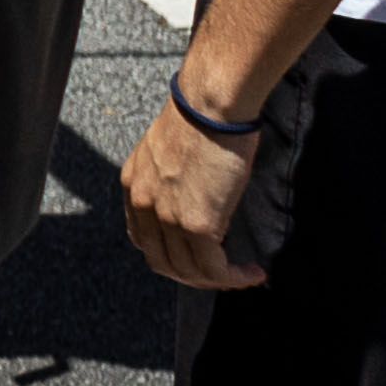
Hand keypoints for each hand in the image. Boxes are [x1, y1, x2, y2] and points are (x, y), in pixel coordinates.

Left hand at [121, 95, 266, 290]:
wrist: (211, 104)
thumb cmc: (203, 116)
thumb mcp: (171, 150)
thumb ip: (172, 178)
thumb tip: (196, 198)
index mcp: (133, 183)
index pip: (143, 238)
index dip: (170, 255)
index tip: (196, 258)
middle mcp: (143, 203)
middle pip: (161, 262)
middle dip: (192, 277)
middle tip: (222, 275)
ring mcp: (167, 217)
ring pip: (188, 272)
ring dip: (218, 282)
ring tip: (243, 276)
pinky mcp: (196, 224)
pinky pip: (214, 269)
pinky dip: (235, 278)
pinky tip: (252, 272)